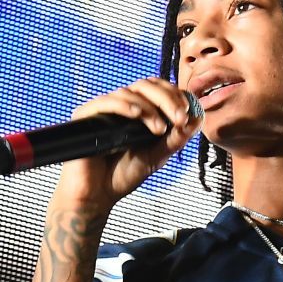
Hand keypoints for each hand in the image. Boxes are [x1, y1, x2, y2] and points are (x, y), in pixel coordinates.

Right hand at [52, 78, 202, 213]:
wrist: (96, 196)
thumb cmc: (123, 176)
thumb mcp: (157, 156)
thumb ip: (175, 139)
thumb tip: (197, 119)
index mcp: (138, 112)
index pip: (158, 90)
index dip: (175, 95)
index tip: (189, 112)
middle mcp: (121, 107)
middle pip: (146, 85)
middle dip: (167, 99)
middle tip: (180, 117)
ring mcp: (103, 110)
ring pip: (129, 92)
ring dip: (149, 108)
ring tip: (158, 129)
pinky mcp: (85, 116)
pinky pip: (106, 102)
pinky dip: (125, 106)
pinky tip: (137, 115)